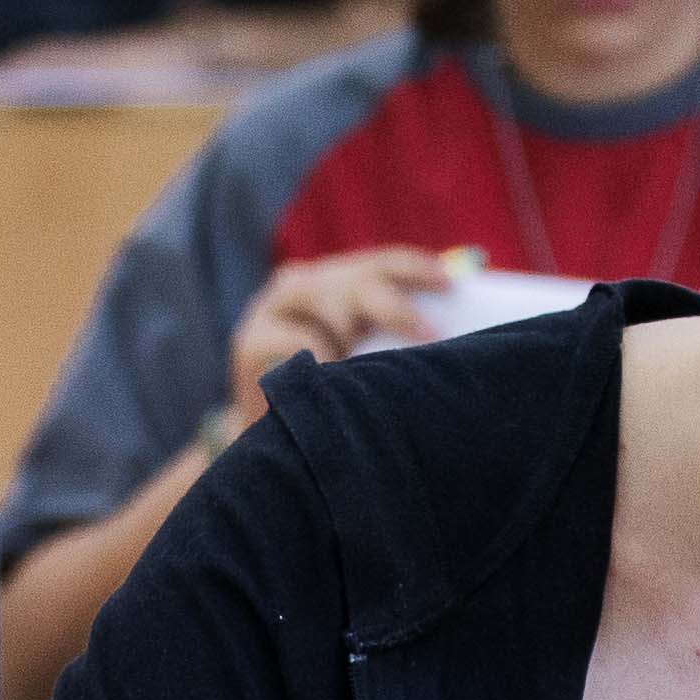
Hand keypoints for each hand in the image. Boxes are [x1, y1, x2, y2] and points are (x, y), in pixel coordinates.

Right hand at [228, 245, 458, 417]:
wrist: (273, 437)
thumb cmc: (333, 394)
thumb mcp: (366, 356)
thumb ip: (391, 334)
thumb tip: (449, 331)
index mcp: (334, 280)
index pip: (380, 262)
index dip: (416, 267)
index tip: (450, 284)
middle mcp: (301, 284)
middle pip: (354, 280)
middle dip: (395, 306)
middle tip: (430, 335)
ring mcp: (269, 308)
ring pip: (321, 297)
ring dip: (352, 329)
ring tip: (364, 362)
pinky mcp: (249, 339)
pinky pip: (296, 338)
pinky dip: (322, 355)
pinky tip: (333, 376)